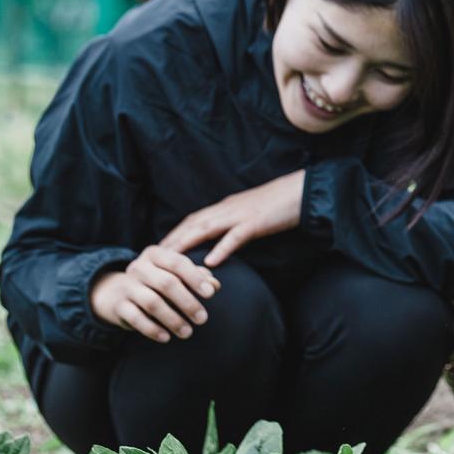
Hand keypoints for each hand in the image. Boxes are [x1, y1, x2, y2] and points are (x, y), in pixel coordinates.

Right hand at [90, 245, 220, 342]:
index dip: (195, 278)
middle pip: (167, 283)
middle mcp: (139, 267)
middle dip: (188, 302)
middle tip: (203, 319)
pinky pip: (136, 318)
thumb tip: (215, 285)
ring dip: (172, 319)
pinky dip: (152, 329)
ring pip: (152, 303)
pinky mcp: (118, 305)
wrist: (115, 292)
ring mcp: (126, 286)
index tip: (211, 294)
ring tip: (187, 333)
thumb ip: (196, 278)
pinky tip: (166, 338)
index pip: (178, 263)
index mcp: (155, 254)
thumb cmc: (156, 282)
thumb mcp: (175, 275)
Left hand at [160, 170, 304, 266]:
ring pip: (206, 229)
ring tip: (170, 260)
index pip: (193, 220)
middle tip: (152, 257)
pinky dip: (221, 248)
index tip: (158, 249)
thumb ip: (235, 223)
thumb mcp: (252, 212)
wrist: (302, 191)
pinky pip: (235, 236)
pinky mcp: (256, 222)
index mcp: (226, 206)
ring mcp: (241, 214)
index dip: (174, 233)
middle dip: (171, 240)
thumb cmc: (280, 203)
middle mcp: (228, 208)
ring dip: (186, 244)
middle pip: (192, 224)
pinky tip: (211, 262)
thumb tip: (223, 239)